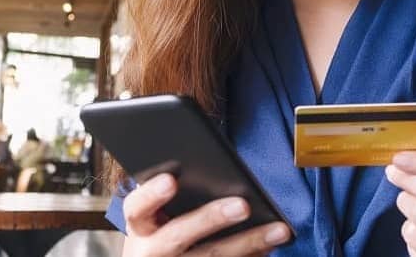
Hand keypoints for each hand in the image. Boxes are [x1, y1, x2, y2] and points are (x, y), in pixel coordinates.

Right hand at [122, 173, 291, 255]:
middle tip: (242, 205)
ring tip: (279, 229)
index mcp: (140, 227)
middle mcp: (152, 252)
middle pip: (179, 235)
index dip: (152, 194)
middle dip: (211, 219)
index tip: (171, 179)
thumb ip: (172, 196)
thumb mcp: (155, 217)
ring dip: (248, 243)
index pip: (137, 208)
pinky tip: (270, 247)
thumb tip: (211, 167)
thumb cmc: (162, 232)